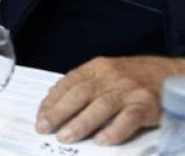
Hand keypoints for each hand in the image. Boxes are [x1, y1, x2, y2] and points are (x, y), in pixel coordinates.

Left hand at [36, 56, 184, 144]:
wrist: (169, 74)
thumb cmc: (132, 77)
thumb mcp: (106, 73)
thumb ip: (83, 85)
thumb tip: (53, 101)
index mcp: (96, 68)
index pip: (68, 83)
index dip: (52, 100)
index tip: (40, 116)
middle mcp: (111, 76)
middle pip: (80, 94)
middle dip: (59, 112)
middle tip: (45, 128)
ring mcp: (129, 90)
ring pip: (100, 106)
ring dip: (81, 123)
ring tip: (65, 137)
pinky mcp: (146, 105)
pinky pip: (128, 119)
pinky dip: (114, 131)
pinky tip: (101, 141)